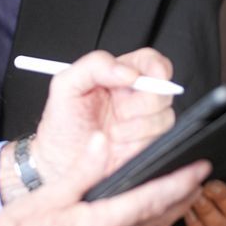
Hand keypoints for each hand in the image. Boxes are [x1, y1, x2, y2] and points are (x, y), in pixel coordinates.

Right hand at [0, 133, 207, 225]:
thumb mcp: (47, 196)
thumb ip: (80, 170)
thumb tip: (102, 142)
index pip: (151, 201)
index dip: (179, 184)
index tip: (200, 169)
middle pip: (157, 221)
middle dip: (184, 199)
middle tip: (204, 179)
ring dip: (170, 216)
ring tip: (187, 197)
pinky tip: (149, 221)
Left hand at [27, 49, 176, 186]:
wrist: (59, 163)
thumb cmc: (62, 124)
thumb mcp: (66, 85)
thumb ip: (94, 65)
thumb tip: (128, 71)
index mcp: (119, 76)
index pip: (149, 61)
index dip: (156, 66)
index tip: (145, 77)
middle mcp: (136, 97)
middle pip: (163, 89)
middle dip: (143, 102)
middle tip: (119, 111)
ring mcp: (145, 122)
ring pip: (165, 116)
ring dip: (137, 126)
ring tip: (112, 132)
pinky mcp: (148, 145)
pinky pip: (158, 140)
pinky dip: (137, 142)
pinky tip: (119, 145)